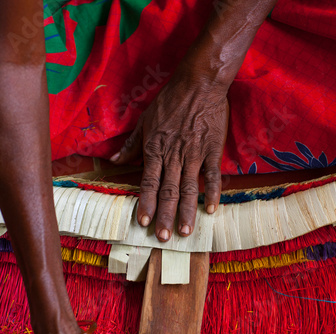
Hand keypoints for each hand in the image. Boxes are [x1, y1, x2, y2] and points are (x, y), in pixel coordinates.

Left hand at [111, 73, 228, 241]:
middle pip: (168, 191)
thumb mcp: (144, 120)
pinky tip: (211, 209)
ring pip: (189, 188)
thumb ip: (131, 144)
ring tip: (186, 232)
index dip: (145, 203)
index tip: (142, 222)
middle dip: (165, 216)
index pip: (148, 182)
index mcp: (155, 149)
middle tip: (164, 237)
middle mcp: (173, 155)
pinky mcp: (212, 149)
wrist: (198, 83)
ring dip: (187, 211)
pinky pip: (212, 174)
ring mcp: (194, 154)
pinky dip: (212, 192)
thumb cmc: (169, 101)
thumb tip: (113, 160)